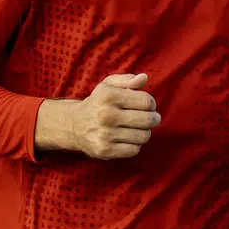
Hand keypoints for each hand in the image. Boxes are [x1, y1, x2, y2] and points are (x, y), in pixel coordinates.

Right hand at [36, 72, 159, 160]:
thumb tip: (144, 78)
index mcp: (109, 96)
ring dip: (144, 132)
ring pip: (143, 136)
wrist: (74, 125)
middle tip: (151, 119)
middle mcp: (106, 115)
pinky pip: (134, 150)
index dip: (151, 104)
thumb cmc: (98, 102)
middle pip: (148, 120)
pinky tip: (128, 139)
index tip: (148, 106)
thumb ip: (128, 79)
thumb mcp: (109, 85)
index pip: (146, 101)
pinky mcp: (105, 150)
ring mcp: (105, 134)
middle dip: (153, 119)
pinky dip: (135, 145)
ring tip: (137, 128)